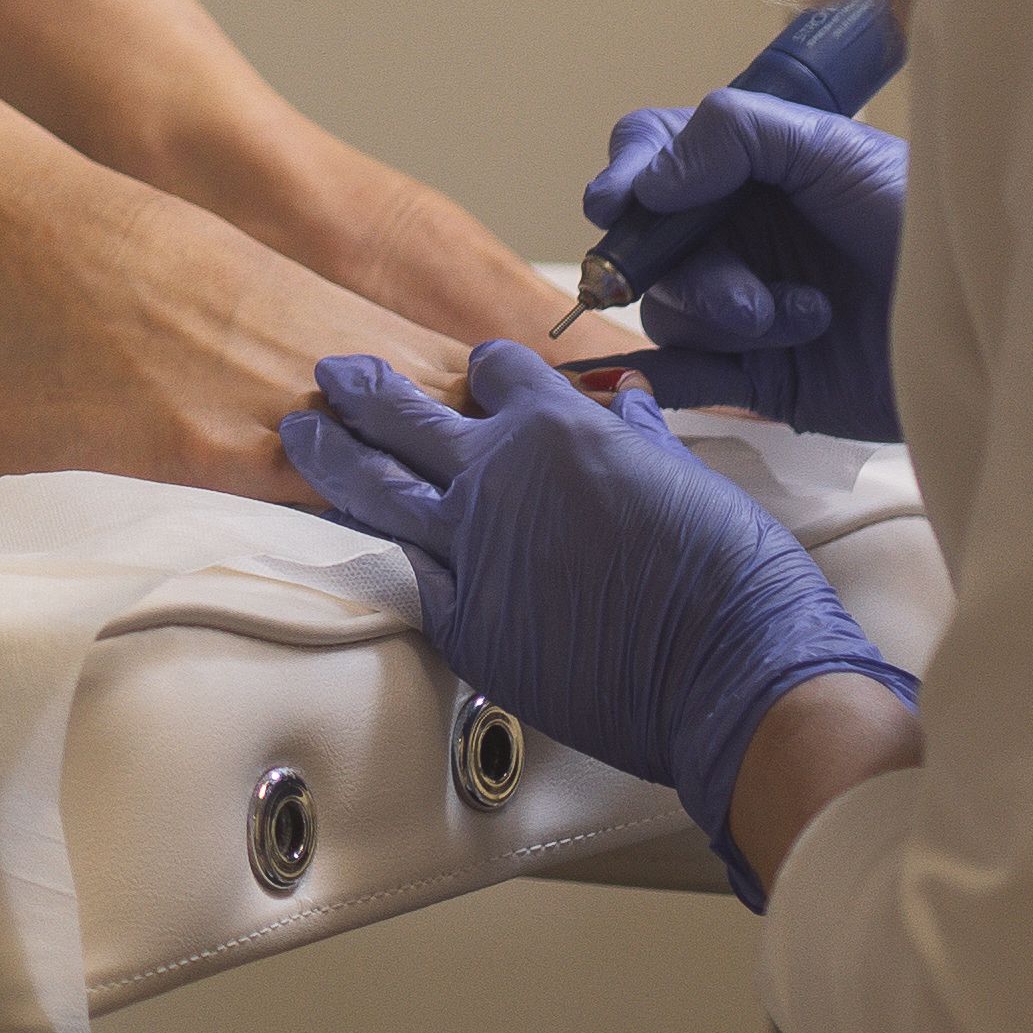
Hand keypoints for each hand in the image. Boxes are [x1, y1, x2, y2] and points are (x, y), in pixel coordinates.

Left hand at [280, 337, 910, 896]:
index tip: (474, 371)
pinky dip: (369, 551)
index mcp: (559, 426)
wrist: (733, 665)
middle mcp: (501, 474)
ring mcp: (473, 548)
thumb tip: (630, 408)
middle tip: (331, 373)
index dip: (486, 368)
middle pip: (405, 414)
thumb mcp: (689, 475)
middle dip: (362, 388)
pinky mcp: (467, 622)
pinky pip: (400, 576)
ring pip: (374, 487)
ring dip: (329, 454)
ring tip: (298, 431)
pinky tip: (342, 539)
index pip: (496, 369)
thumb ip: (641, 440)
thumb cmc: (734, 574)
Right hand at [580, 84, 904, 433]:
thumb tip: (649, 181)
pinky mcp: (755, 378)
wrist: (982, 326)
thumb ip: (736, 134)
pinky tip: (662, 381)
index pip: (656, 153)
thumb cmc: (922, 224)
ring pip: (669, 309)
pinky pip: (679, 376)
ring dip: (725, 317)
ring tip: (802, 320)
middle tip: (742, 299)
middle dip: (689, 268)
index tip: (617, 204)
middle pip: (651, 242)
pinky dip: (657, 378)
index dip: (627, 173)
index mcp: (752, 171)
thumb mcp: (838, 151)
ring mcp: (743, 307)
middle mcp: (738, 234)